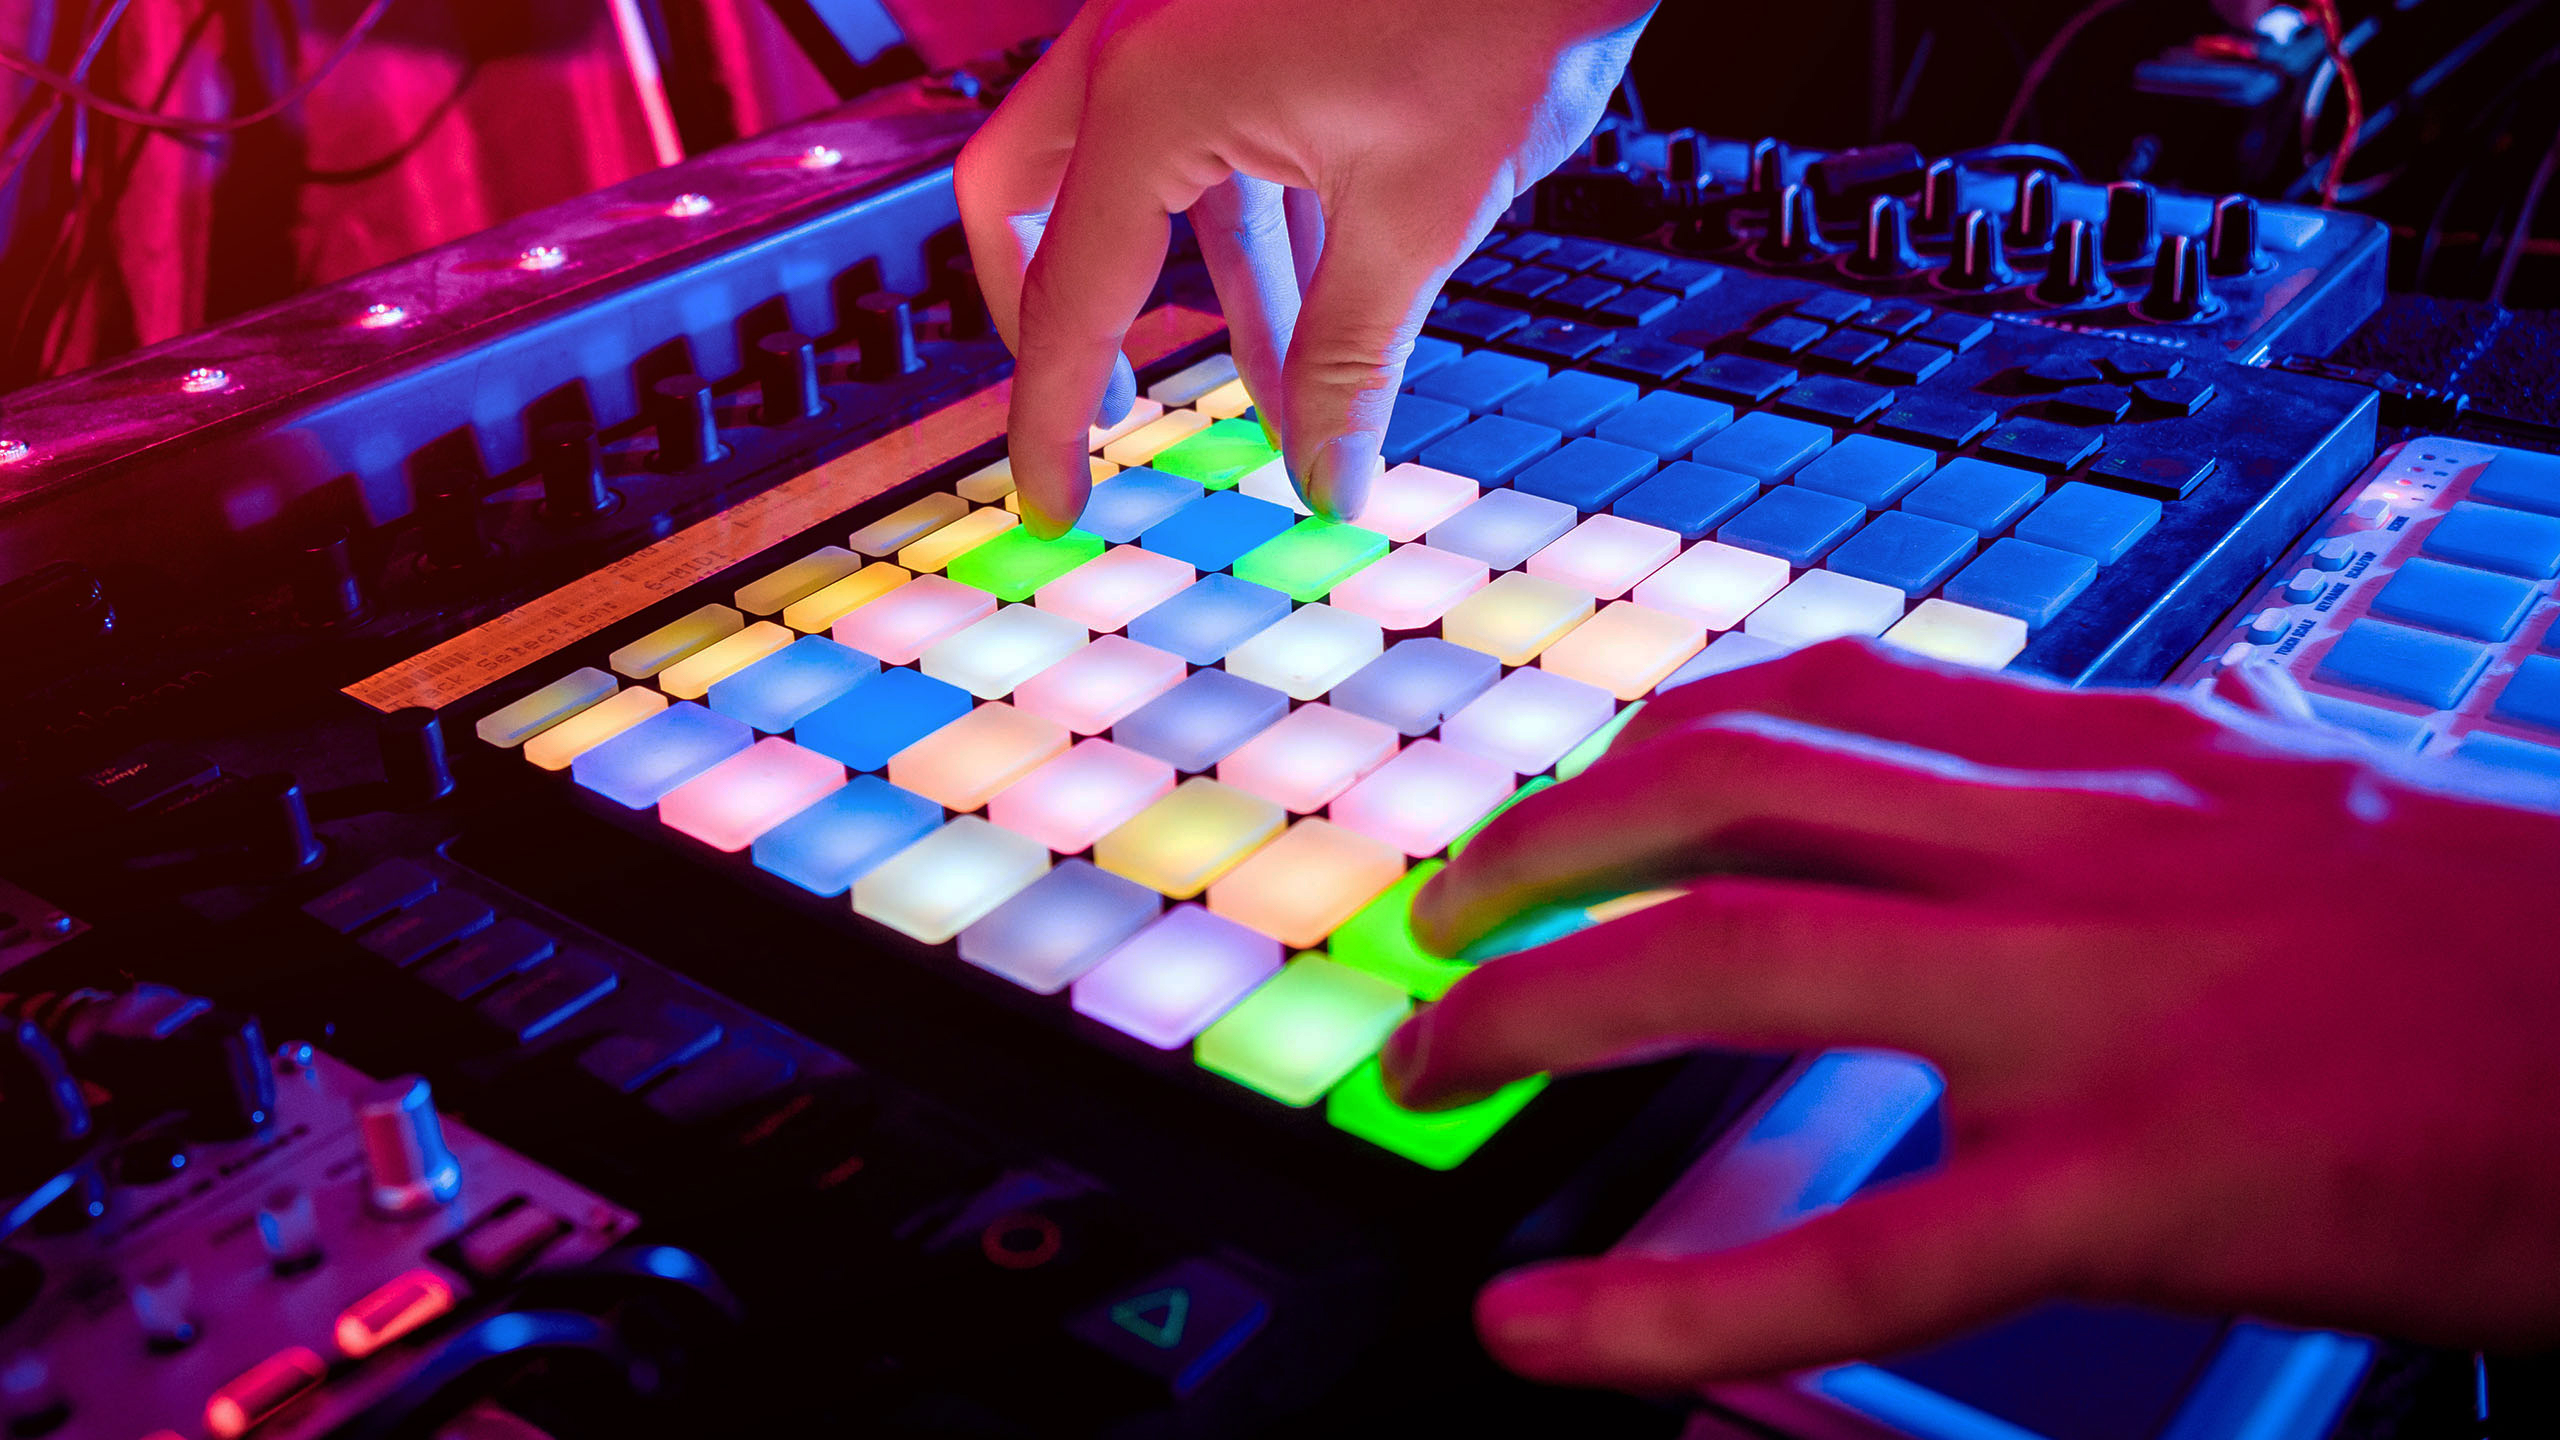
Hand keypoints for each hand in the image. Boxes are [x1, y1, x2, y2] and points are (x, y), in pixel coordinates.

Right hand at [954, 0, 1655, 535]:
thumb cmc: (1502, 7)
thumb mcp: (1421, 213)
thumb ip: (1350, 361)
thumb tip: (1325, 480)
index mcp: (1150, 94)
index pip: (1067, 293)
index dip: (1052, 419)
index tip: (1055, 506)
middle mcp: (1136, 41)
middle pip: (1031, 199)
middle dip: (1067, 318)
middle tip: (1111, 413)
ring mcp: (1182, 15)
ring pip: (1142, 174)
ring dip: (1208, 287)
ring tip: (1282, 393)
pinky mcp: (1240, 11)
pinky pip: (1208, 131)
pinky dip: (1252, 221)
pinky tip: (1325, 300)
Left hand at [1381, 638, 2559, 1387]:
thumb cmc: (2527, 951)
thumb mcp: (2319, 813)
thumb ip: (2157, 800)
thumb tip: (2056, 796)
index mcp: (2125, 759)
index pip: (1818, 698)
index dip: (1644, 746)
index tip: (1559, 802)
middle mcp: (2085, 843)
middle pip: (1728, 782)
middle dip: (1538, 848)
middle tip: (1437, 925)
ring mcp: (2105, 1007)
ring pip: (1738, 958)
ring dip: (1541, 1007)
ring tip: (1428, 1070)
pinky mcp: (2153, 1183)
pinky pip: (1857, 1249)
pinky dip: (1670, 1304)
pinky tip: (1551, 1332)